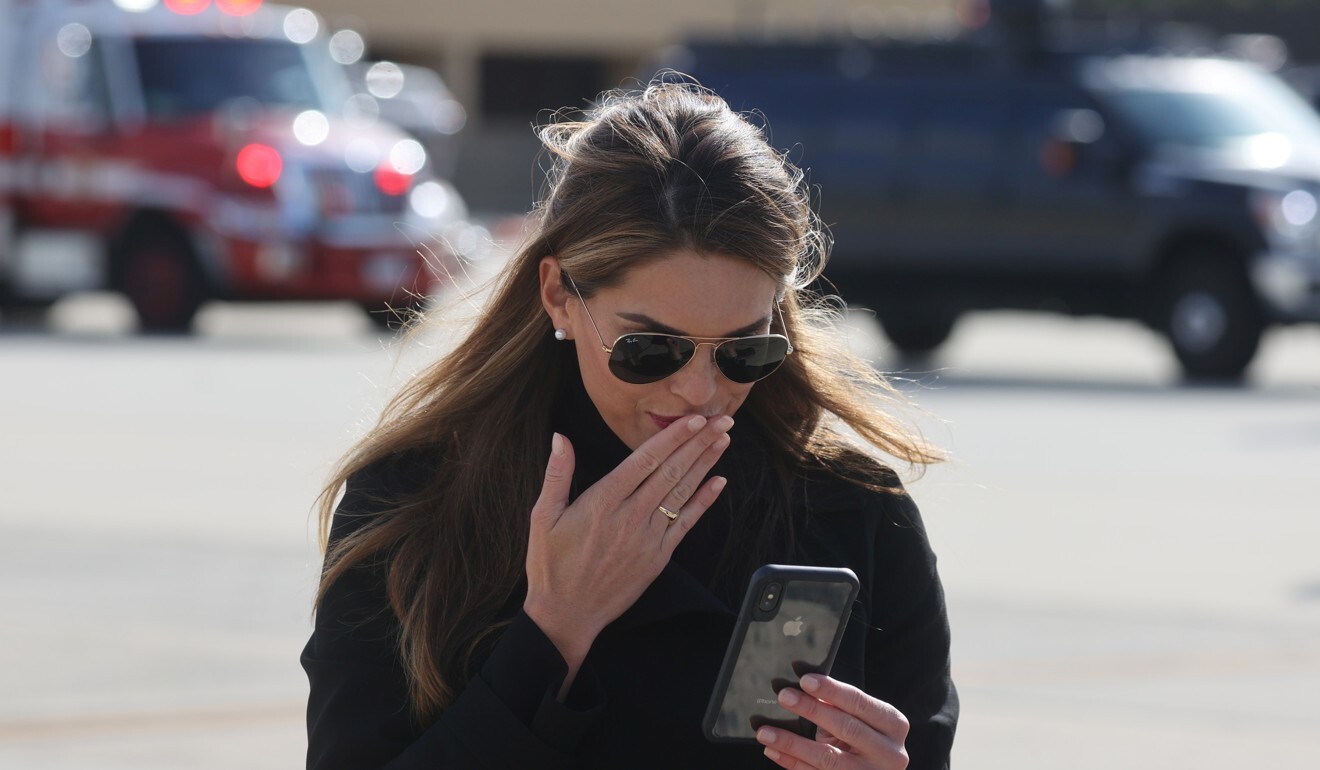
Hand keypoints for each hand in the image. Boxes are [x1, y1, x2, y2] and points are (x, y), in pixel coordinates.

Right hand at [523, 414, 731, 674]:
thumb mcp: (542, 517)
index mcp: (602, 502)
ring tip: (724, 441)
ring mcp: (647, 538)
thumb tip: (559, 437)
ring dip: (705, 465)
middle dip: (698, 443)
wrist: (566, 615)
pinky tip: (719, 482)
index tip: (694, 419)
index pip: (645, 460)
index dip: (673, 437)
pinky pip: (685, 524)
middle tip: (723, 420)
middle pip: (671, 471)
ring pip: (682, 493)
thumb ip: (556, 474)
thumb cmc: (551, 566)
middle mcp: (630, 517)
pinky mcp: (658, 558)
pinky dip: (704, 502)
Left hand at [756, 674, 909, 769]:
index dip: (832, 691)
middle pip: (846, 727)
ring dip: (792, 743)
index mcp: (894, 725)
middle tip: (784, 696)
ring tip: (766, 731)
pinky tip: (773, 750)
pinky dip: (792, 762)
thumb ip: (839, 705)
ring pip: (828, 758)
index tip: (805, 680)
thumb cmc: (866, 739)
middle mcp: (889, 753)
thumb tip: (803, 688)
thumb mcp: (860, 720)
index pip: (860, 703)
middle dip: (811, 710)